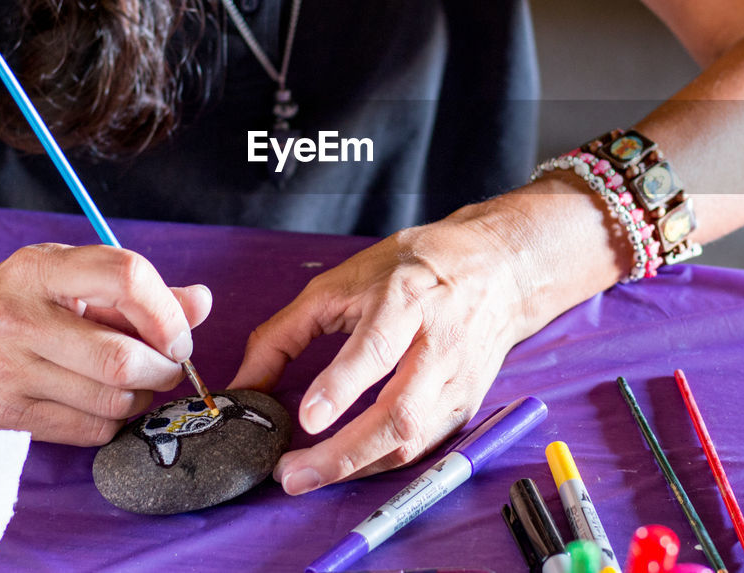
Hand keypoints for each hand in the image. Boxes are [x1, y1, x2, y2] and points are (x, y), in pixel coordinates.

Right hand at [0, 243, 210, 444]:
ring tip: (136, 381)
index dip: (166, 312)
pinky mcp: (5, 417)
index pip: (125, 277)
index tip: (177, 332)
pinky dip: (114, 421)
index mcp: (40, 270)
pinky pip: (90, 431)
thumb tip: (201, 303)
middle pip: (122, 356)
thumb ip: (135, 290)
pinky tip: (105, 403)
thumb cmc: (5, 300)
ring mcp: (8, 372)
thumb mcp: (63, 276)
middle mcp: (20, 319)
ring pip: (112, 400)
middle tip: (167, 364)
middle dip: (164, 367)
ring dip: (143, 397)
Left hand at [228, 209, 549, 494]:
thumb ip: (287, 332)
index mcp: (407, 300)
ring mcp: (458, 379)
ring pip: (411, 440)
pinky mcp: (466, 404)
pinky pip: (422, 447)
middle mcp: (439, 343)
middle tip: (292, 473)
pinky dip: (381, 464)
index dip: (342, 386)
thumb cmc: (416, 267)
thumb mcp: (343, 281)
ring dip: (357, 468)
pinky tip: (347, 467)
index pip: (376, 349)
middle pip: (398, 413)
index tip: (308, 417)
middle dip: (343, 453)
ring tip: (307, 477)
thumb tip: (244, 384)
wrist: (499, 268)